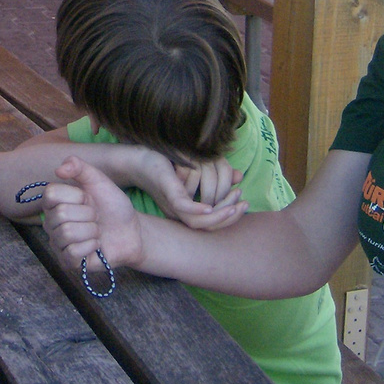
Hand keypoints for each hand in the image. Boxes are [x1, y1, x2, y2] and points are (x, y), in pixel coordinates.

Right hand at [43, 156, 145, 272]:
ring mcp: (58, 242)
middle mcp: (51, 222)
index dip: (75, 195)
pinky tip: (96, 244)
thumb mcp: (98, 181)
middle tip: (95, 217)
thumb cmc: (112, 206)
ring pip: (66, 233)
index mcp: (54, 201)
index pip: (51, 193)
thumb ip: (79, 167)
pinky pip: (72, 252)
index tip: (88, 198)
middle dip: (88, 214)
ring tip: (96, 231)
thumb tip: (59, 169)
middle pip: (61, 214)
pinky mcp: (67, 261)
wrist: (131, 231)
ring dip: (91, 230)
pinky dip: (91, 245)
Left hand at [130, 154, 247, 231]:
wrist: (137, 158)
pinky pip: (184, 209)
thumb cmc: (165, 164)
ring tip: (236, 199)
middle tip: (245, 203)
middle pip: (209, 225)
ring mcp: (173, 206)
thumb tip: (238, 175)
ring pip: (199, 221)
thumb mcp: (195, 171)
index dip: (231, 216)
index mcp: (187, 211)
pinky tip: (210, 207)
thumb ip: (216, 176)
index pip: (212, 222)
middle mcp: (180, 213)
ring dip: (220, 214)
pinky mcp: (168, 195)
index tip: (245, 202)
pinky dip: (197, 211)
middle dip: (231, 216)